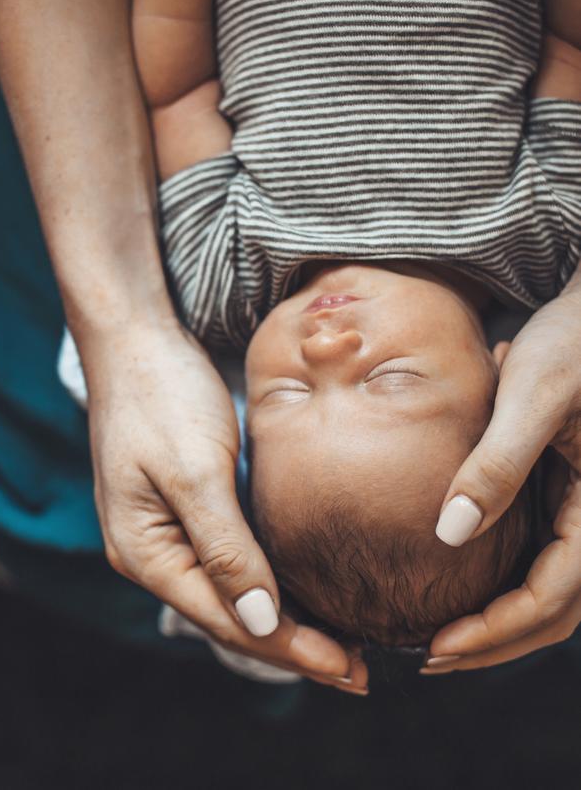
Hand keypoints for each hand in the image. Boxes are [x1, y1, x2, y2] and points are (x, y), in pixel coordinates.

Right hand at [80, 319, 366, 693]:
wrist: (135, 339)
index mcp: (146, 553)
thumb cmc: (160, 396)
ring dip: (284, 621)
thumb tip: (262, 623)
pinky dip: (270, 583)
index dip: (291, 649)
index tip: (352, 668)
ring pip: (232, 595)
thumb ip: (226, 549)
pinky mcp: (186, 510)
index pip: (227, 622)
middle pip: (229, 619)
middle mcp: (153, 555)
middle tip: (361, 670)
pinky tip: (304, 592)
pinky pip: (230, 562)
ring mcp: (167, 533)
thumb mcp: (195, 471)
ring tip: (343, 644)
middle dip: (293, 646)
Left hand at [426, 270, 580, 672]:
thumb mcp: (531, 394)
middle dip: (496, 642)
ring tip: (442, 638)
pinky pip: (546, 562)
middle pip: (558, 611)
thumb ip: (495, 464)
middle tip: (430, 656)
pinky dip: (507, 588)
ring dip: (501, 623)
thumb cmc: (574, 341)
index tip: (438, 644)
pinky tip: (462, 587)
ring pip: (555, 594)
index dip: (498, 629)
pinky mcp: (571, 501)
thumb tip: (449, 535)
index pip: (555, 595)